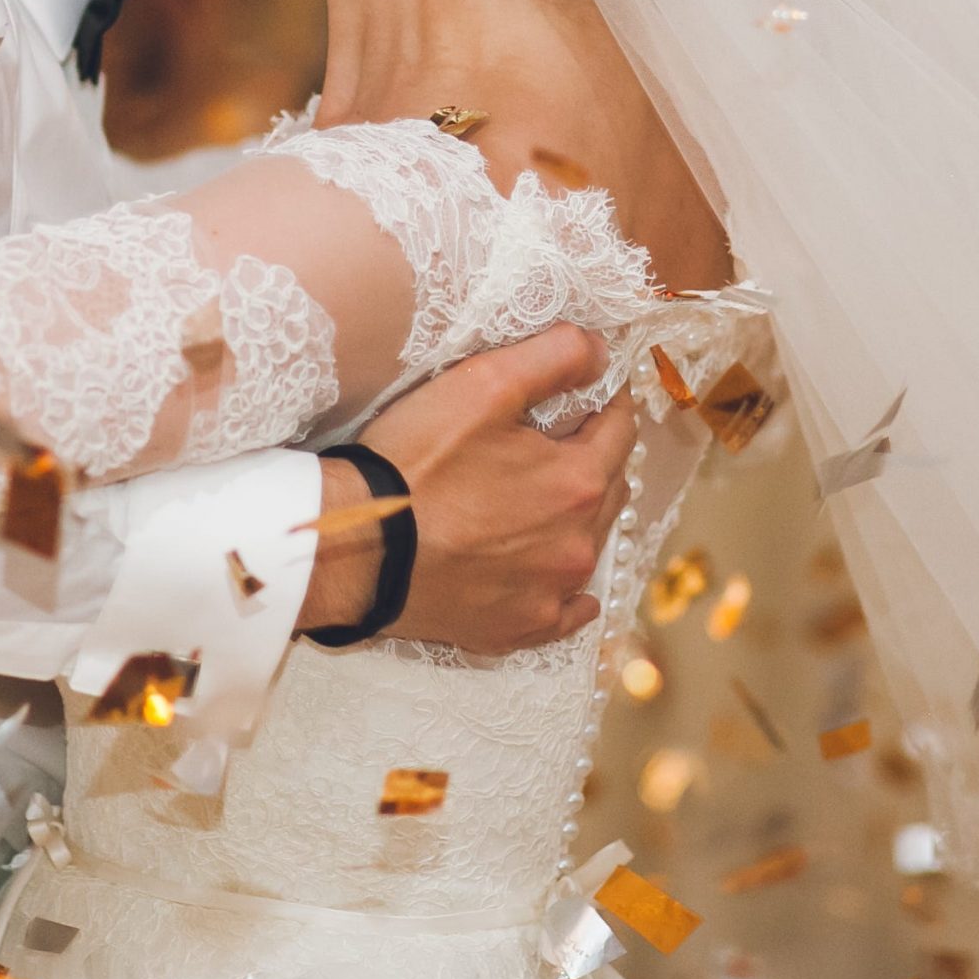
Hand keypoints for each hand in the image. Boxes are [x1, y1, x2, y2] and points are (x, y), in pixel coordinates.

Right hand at [310, 323, 631, 653]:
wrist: (358, 547)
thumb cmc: (416, 462)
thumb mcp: (482, 384)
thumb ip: (553, 357)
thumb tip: (602, 351)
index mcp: (577, 482)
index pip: (621, 429)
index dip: (606, 400)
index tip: (588, 387)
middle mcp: (577, 544)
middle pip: (609, 487)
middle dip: (592, 457)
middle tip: (554, 439)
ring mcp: (551, 592)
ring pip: (589, 542)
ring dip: (576, 515)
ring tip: (539, 497)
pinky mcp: (520, 627)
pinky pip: (567, 610)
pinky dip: (566, 589)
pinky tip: (554, 577)